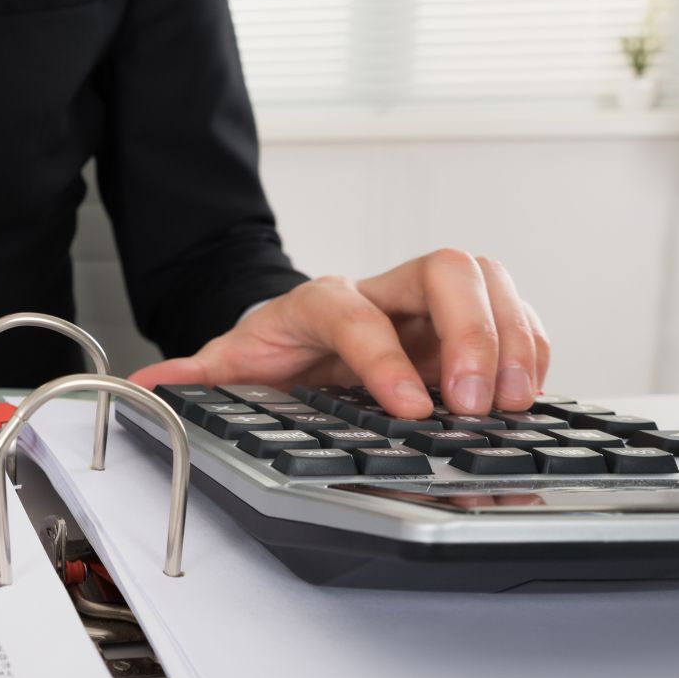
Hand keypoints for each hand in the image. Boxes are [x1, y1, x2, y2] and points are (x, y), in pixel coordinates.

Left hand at [130, 249, 549, 417]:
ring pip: (485, 279)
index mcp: (318, 301)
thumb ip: (196, 379)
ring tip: (510, 403)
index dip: (384, 357)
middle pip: (441, 269)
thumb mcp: (230, 367)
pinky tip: (527, 390)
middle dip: (469, 331)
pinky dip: (530, 346)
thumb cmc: (275, 352)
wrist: (297, 337)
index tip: (409, 408)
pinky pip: (513, 311)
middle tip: (473, 401)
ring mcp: (427, 302)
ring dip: (510, 339)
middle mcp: (382, 289)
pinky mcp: (466, 322)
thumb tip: (148, 390)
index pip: (356, 311)